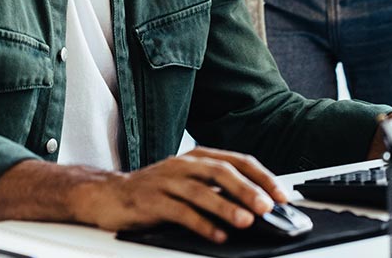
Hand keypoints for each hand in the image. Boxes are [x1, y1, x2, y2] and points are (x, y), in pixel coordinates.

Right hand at [94, 147, 288, 241]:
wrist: (110, 194)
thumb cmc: (156, 189)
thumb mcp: (189, 181)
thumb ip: (217, 188)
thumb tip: (255, 203)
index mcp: (198, 156)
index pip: (237, 160)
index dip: (262, 176)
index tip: (281, 194)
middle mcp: (184, 164)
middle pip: (222, 171)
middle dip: (247, 189)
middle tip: (267, 206)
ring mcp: (167, 181)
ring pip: (202, 191)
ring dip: (226, 206)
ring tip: (245, 221)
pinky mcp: (152, 200)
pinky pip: (180, 212)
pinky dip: (201, 224)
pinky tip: (216, 236)